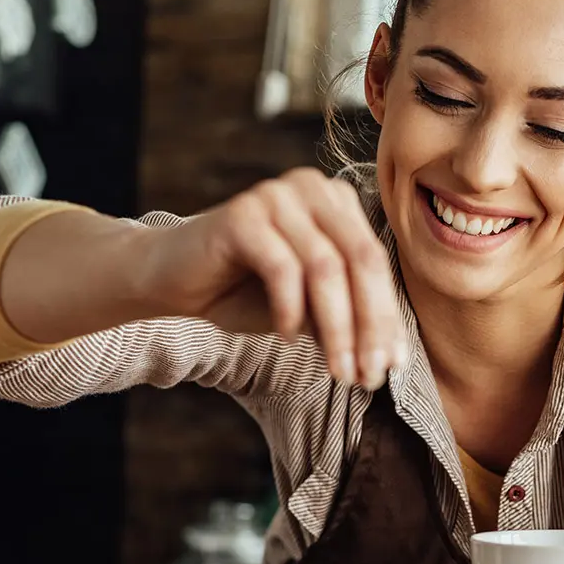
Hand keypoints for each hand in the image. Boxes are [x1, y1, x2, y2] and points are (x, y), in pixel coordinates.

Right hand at [147, 167, 405, 388]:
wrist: (172, 279)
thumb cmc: (244, 292)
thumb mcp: (306, 309)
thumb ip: (345, 320)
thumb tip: (389, 359)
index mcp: (336, 202)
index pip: (375, 262)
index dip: (387, 317)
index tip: (392, 367)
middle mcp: (311, 188)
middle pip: (360, 261)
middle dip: (370, 325)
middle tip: (369, 375)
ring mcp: (276, 196)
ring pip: (326, 267)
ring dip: (337, 327)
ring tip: (338, 370)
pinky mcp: (243, 214)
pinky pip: (282, 268)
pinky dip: (290, 310)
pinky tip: (286, 336)